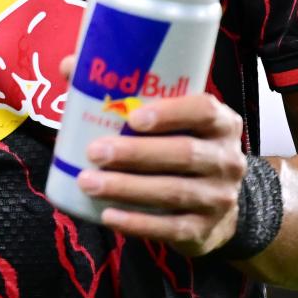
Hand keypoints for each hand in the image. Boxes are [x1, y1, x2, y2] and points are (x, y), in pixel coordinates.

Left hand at [58, 55, 245, 255]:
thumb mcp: (168, 118)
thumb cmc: (179, 144)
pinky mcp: (205, 230)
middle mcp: (227, 159)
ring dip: (127, 188)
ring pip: (173, 192)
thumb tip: (70, 67)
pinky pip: (170, 228)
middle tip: (94, 152)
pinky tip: (108, 216)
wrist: (216, 203)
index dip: (170, 113)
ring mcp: (219, 197)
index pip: (204, 111)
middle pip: (184, 153)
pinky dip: (137, 223)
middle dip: (135, 153)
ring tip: (87, 182)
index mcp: (222, 123)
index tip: (132, 118)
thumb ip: (126, 92)